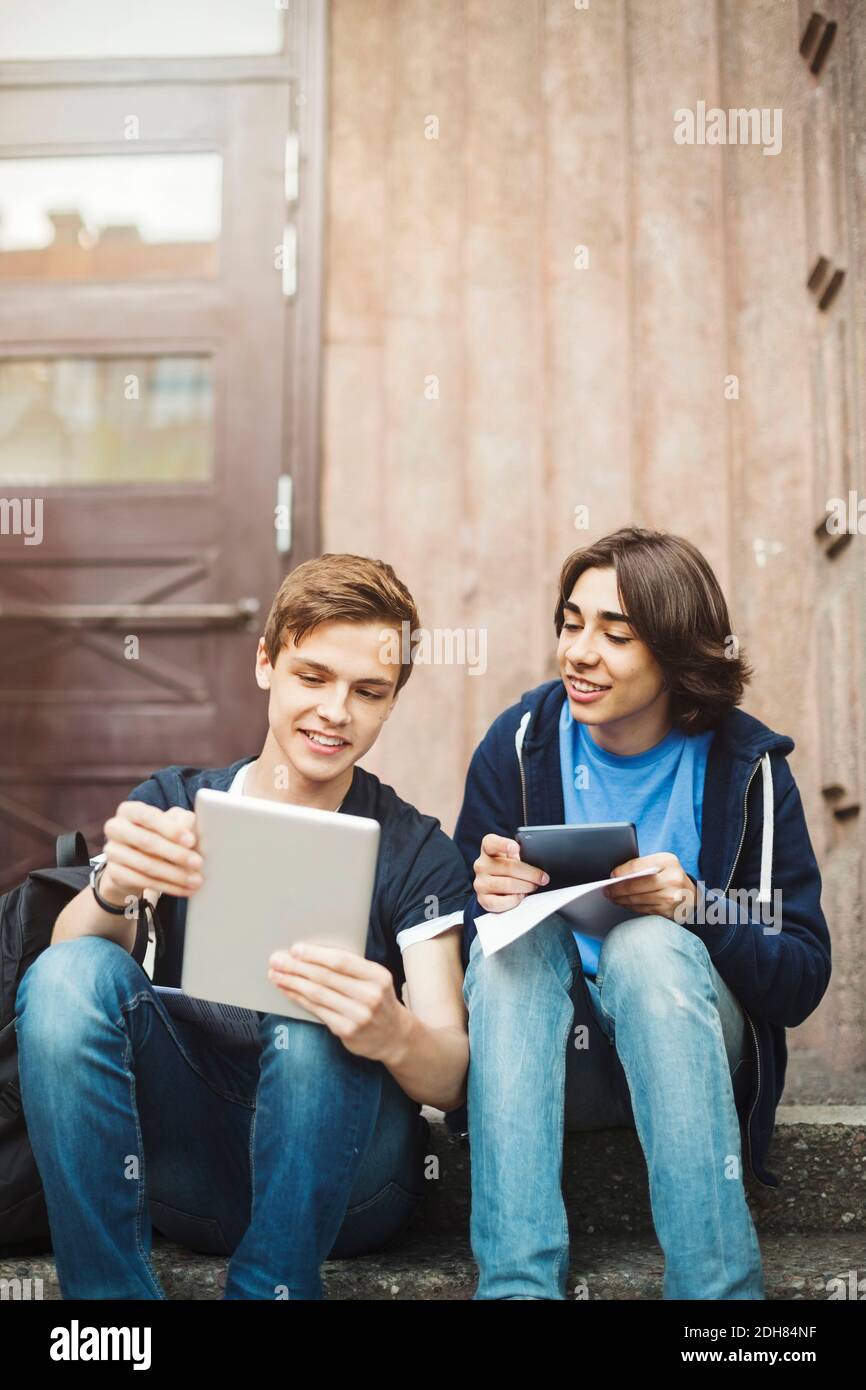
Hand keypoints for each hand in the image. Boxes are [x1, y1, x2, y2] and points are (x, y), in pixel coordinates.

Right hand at [101, 803, 203, 900]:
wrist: (135, 861)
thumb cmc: (160, 834)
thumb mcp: (173, 822)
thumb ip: (183, 821)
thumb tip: (190, 832)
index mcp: (129, 810)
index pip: (148, 816)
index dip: (170, 829)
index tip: (191, 841)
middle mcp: (115, 828)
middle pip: (146, 842)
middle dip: (176, 854)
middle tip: (198, 863)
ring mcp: (112, 851)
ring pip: (146, 866)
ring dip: (175, 875)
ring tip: (196, 880)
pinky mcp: (114, 873)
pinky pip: (143, 882)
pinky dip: (168, 887)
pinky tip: (184, 889)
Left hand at [267, 943, 407, 1062]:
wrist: (395, 1035)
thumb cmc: (377, 999)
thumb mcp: (374, 979)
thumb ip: (351, 968)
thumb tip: (311, 953)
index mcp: (378, 976)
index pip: (342, 961)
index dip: (316, 955)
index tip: (295, 949)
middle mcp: (370, 996)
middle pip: (325, 977)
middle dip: (297, 967)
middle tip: (276, 960)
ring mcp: (359, 1015)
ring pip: (318, 994)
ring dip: (293, 983)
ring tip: (276, 975)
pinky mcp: (347, 1031)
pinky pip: (317, 1011)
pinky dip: (299, 999)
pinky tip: (288, 991)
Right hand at [473, 833, 549, 912]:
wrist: (497, 887)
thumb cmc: (508, 868)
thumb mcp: (513, 856)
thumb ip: (521, 854)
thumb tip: (536, 862)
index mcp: (488, 848)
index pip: (492, 843)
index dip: (504, 845)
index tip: (516, 848)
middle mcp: (481, 864)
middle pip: (509, 867)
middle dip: (531, 874)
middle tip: (542, 878)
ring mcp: (480, 882)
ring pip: (508, 884)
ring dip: (525, 887)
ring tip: (532, 886)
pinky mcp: (483, 899)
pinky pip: (501, 902)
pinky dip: (515, 900)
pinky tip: (519, 896)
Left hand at [604, 852, 695, 922]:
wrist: (692, 895)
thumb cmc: (670, 876)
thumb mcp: (661, 863)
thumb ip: (642, 866)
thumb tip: (616, 874)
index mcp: (668, 861)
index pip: (637, 866)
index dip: (621, 872)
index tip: (611, 876)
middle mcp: (672, 878)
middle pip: (635, 885)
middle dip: (617, 889)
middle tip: (606, 890)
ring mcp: (671, 897)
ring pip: (637, 899)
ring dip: (621, 899)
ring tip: (613, 897)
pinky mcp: (668, 911)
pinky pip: (643, 909)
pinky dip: (631, 906)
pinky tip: (624, 903)